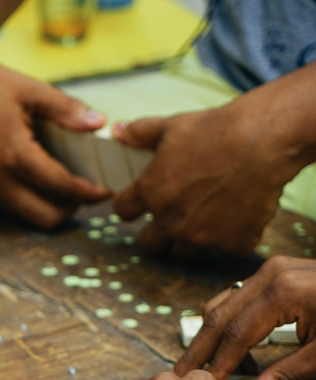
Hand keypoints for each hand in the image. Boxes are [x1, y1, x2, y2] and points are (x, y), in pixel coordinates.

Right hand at [0, 44, 109, 227]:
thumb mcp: (32, 90)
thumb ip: (67, 110)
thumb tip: (100, 124)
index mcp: (14, 154)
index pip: (62, 188)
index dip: (88, 193)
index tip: (104, 190)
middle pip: (44, 218)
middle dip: (68, 207)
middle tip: (81, 190)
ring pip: (21, 214)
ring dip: (42, 203)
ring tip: (54, 181)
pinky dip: (18, 196)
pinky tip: (24, 174)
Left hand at [112, 100, 295, 257]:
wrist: (263, 140)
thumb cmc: (215, 130)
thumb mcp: (171, 126)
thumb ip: (139, 133)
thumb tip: (116, 131)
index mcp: (149, 193)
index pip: (122, 211)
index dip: (129, 206)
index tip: (138, 203)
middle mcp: (170, 220)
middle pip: (149, 244)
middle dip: (155, 235)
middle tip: (170, 220)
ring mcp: (202, 235)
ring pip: (185, 252)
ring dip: (191, 239)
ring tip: (205, 220)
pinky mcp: (233, 243)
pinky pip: (226, 250)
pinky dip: (231, 238)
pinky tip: (238, 219)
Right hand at [175, 256, 315, 379]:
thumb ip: (286, 377)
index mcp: (282, 293)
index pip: (234, 336)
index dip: (217, 366)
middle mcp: (269, 275)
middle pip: (217, 317)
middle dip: (199, 350)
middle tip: (182, 377)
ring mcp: (271, 269)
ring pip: (222, 303)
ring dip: (212, 336)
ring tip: (211, 366)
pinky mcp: (276, 272)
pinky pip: (238, 296)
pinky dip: (229, 322)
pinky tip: (237, 347)